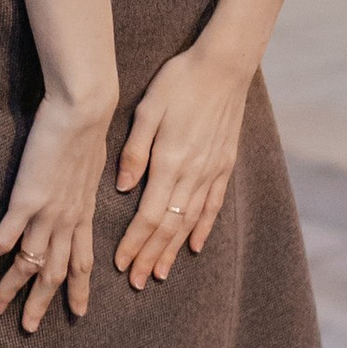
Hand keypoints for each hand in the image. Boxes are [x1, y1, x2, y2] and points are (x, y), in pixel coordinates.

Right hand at [0, 93, 112, 331]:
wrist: (84, 110)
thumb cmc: (87, 127)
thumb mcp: (92, 164)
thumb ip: (83, 184)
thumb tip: (82, 187)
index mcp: (83, 213)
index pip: (83, 261)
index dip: (79, 289)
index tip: (78, 312)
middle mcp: (68, 220)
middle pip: (55, 273)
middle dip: (42, 303)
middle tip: (29, 328)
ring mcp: (48, 213)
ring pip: (30, 264)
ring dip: (12, 290)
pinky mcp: (27, 201)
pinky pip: (4, 238)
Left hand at [115, 38, 253, 290]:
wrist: (224, 65)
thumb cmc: (179, 82)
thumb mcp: (147, 110)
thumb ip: (134, 152)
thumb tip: (122, 189)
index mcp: (170, 161)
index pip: (148, 214)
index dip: (134, 242)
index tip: (120, 263)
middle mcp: (193, 173)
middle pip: (168, 226)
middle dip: (150, 255)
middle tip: (136, 281)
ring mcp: (212, 171)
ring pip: (191, 221)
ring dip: (173, 250)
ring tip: (159, 273)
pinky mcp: (225, 164)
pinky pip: (213, 205)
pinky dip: (203, 228)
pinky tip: (194, 246)